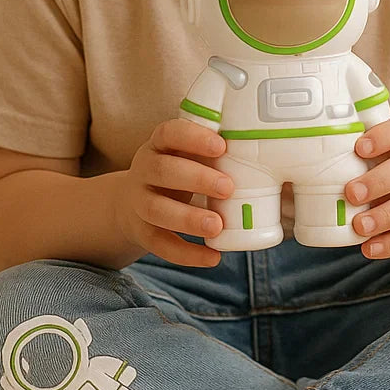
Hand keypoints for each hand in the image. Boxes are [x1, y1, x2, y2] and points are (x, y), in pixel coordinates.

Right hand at [117, 119, 234, 267]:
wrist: (131, 201)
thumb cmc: (175, 172)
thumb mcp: (184, 155)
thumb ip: (210, 155)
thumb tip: (259, 158)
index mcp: (158, 145)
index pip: (169, 133)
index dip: (193, 138)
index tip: (221, 146)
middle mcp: (144, 170)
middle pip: (162, 170)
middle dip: (197, 179)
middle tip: (228, 188)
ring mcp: (138, 201)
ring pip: (156, 209)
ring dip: (188, 219)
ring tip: (217, 226)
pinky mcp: (140, 230)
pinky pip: (158, 244)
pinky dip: (185, 254)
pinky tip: (212, 257)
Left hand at [346, 116, 389, 258]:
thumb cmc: (379, 170)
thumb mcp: (366, 156)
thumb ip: (341, 154)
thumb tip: (294, 161)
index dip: (384, 137)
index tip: (359, 148)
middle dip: (380, 181)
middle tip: (351, 193)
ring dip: (386, 216)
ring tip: (359, 226)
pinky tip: (369, 248)